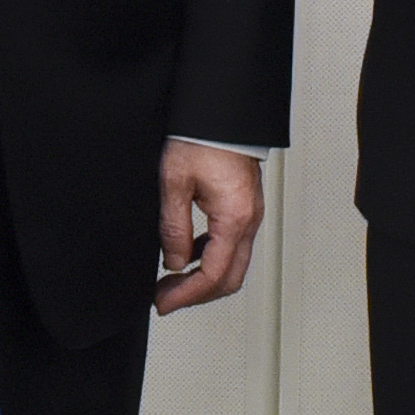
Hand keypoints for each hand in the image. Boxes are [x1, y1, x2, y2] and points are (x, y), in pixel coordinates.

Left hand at [152, 143, 263, 314]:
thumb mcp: (174, 183)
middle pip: (229, 278)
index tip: (164, 303)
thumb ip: (174, 227)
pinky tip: (187, 254)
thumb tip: (174, 262)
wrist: (220, 112)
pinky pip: (232, 244)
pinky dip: (209, 258)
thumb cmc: (201, 137)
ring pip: (233, 264)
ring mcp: (250, 214)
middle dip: (196, 295)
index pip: (214, 275)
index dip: (187, 295)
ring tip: (171, 281)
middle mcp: (249, 220)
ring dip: (203, 279)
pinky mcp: (245, 207)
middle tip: (166, 299)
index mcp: (234, 218)